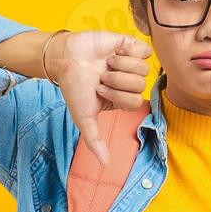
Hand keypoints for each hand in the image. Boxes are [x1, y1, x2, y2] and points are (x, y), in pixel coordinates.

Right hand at [47, 30, 152, 166]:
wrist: (65, 58)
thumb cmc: (74, 87)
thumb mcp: (84, 117)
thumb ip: (95, 140)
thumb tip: (105, 166)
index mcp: (122, 99)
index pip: (135, 101)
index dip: (118, 95)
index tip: (100, 89)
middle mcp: (129, 83)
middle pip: (140, 85)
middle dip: (118, 80)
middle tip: (101, 76)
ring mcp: (131, 64)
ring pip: (143, 68)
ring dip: (121, 65)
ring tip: (106, 63)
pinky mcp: (130, 45)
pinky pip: (145, 50)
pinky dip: (128, 51)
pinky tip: (114, 51)